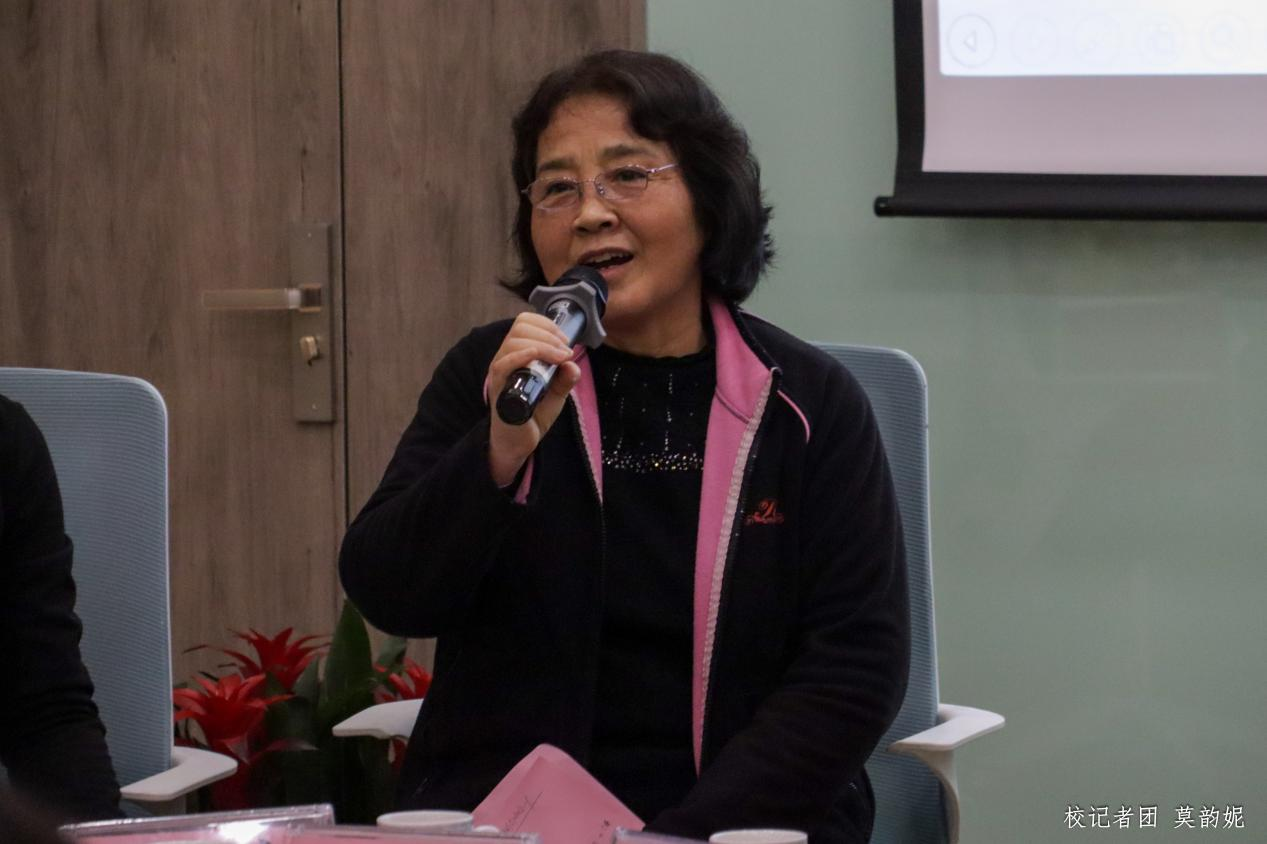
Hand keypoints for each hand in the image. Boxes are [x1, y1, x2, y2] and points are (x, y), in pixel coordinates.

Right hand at [487, 312, 581, 486]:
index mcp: (517, 354)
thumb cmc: (533, 415)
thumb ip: (565, 379)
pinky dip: (525, 355)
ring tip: (561, 358)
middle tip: (566, 350)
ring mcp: (500, 370)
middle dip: (549, 333)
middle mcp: (505, 357)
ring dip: (543, 344)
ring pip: (515, 341)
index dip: (546, 324)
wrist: (519, 442)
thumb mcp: (556, 394)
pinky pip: (505, 362)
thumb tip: (573, 364)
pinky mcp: (498, 386)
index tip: (565, 341)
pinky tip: (542, 358)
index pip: (524, 322)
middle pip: (520, 327)